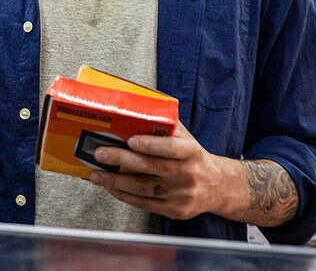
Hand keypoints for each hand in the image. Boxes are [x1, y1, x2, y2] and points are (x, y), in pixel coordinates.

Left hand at [89, 122, 229, 220]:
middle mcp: (187, 174)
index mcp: (191, 152)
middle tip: (100, 153)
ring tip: (97, 174)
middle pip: (151, 168)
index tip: (130, 140)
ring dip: (116, 181)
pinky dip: (124, 196)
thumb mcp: (186, 137)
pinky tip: (111, 187)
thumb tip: (139, 104)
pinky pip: (145, 204)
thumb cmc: (194, 157)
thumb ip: (166, 123)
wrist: (217, 186)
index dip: (150, 144)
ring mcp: (181, 195)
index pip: (171, 148)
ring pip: (143, 189)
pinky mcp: (175, 211)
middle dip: (121, 160)